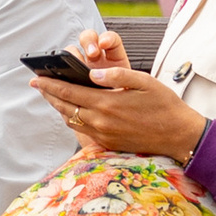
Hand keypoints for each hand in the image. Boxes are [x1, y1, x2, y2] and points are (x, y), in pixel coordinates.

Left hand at [31, 29, 206, 160]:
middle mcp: (101, 122)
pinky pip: (82, 130)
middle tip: (37, 85)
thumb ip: (117, 75)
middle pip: (65, 108)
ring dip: (59, 107)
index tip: (36, 78)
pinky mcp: (108, 143)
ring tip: (51, 96)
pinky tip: (72, 111)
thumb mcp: (144, 82)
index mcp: (107, 104)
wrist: (179, 135)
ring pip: (71, 120)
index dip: (50, 85)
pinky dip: (72, 119)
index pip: (69, 92)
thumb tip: (93, 72)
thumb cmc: (164, 105)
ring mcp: (103, 135)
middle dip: (49, 95)